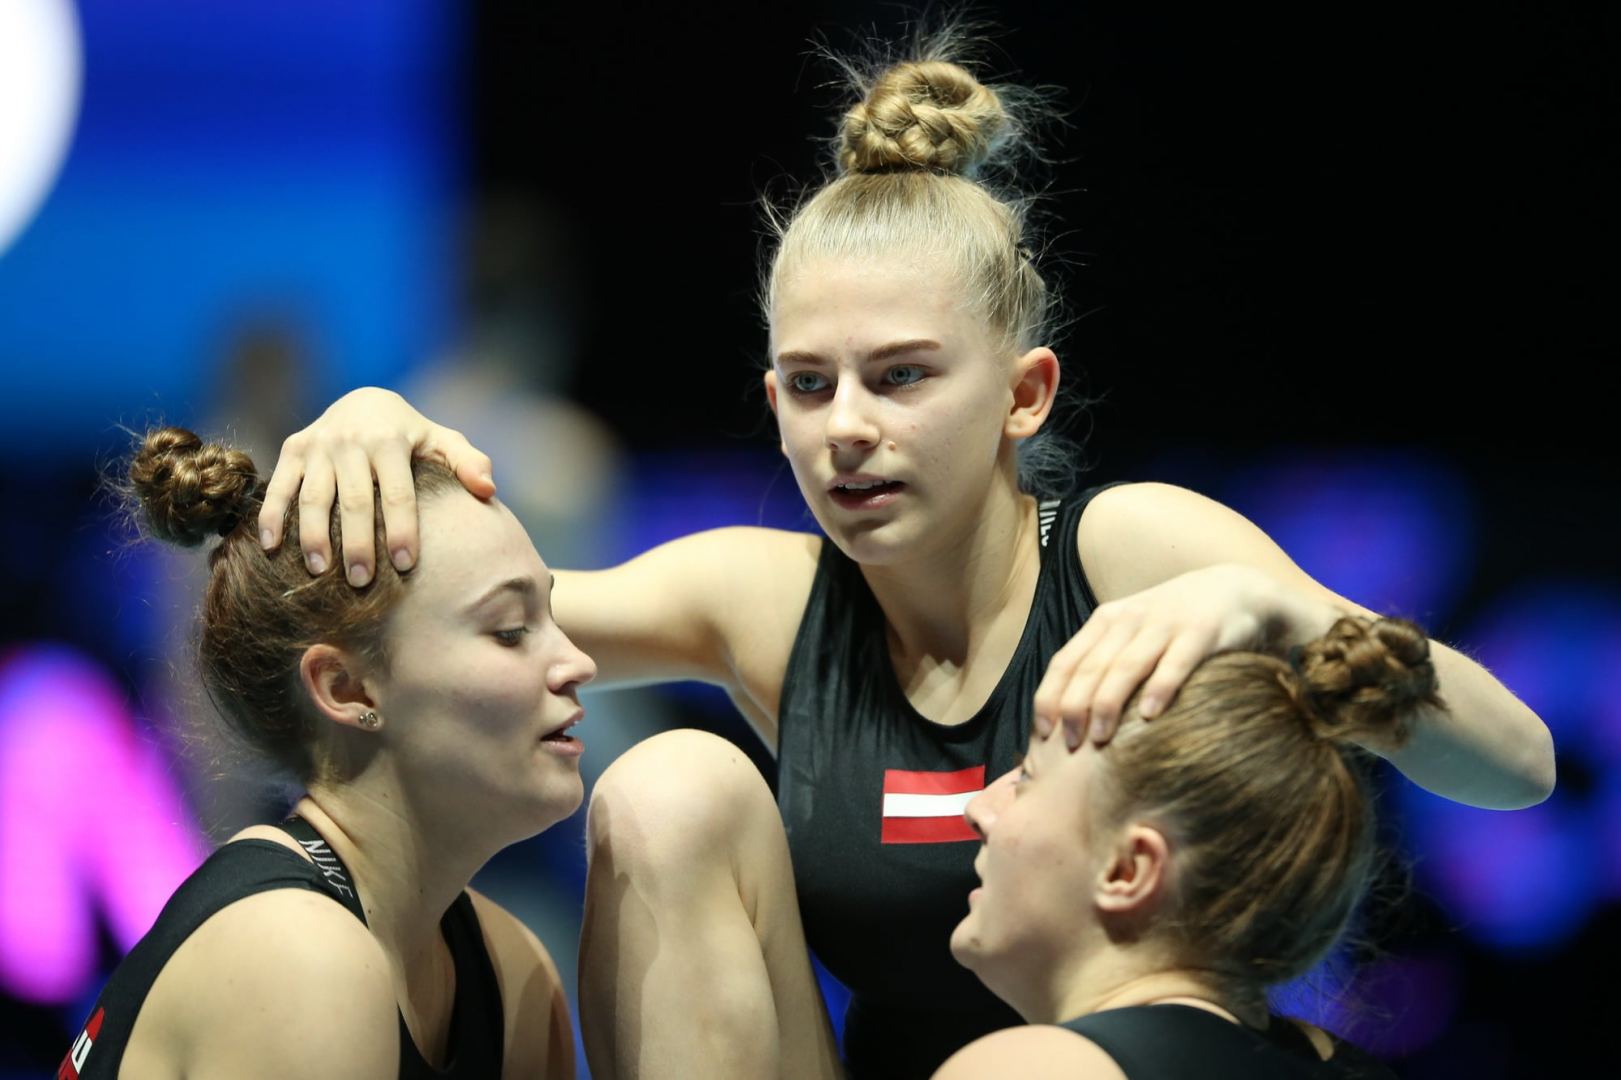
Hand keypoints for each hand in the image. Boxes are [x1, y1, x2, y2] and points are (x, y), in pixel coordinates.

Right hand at [256, 387, 494, 584]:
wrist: (363, 401)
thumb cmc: (411, 436)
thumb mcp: (442, 441)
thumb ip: (467, 462)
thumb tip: (488, 490)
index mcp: (391, 441)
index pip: (398, 492)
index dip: (402, 529)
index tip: (405, 565)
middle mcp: (351, 440)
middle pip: (354, 500)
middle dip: (357, 542)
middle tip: (362, 581)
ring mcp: (319, 444)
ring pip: (313, 496)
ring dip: (313, 535)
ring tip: (319, 572)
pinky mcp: (294, 449)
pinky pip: (280, 486)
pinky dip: (272, 515)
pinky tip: (272, 548)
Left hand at [1033, 564, 1291, 747]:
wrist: (1234, 591)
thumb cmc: (1173, 625)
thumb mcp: (1132, 635)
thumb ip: (1104, 663)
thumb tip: (1070, 717)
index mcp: (1105, 621)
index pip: (1066, 661)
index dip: (1050, 696)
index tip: (1042, 732)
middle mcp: (1129, 619)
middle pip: (1091, 667)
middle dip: (1074, 707)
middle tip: (1070, 745)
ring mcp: (1164, 624)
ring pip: (1127, 665)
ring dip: (1109, 703)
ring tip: (1100, 739)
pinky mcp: (1200, 631)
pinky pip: (1176, 662)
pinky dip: (1160, 687)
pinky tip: (1150, 714)